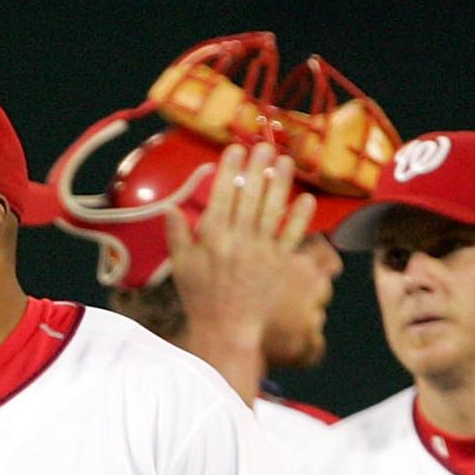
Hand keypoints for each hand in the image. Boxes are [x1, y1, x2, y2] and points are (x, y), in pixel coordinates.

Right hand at [160, 143, 314, 376]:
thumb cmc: (201, 298)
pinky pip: (292, 236)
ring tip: (285, 161)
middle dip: (257, 167)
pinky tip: (306, 198)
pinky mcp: (279, 265)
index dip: (230, 169)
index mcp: (212, 237)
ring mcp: (261, 251)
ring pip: (272, 210)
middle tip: (264, 144)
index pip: (222, 195)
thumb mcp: (181, 267)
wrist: (227, 331)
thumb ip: (176, 235)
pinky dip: (299, 217)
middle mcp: (238, 240)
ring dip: (280, 183)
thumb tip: (169, 208)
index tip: (235, 148)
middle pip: (249, 196)